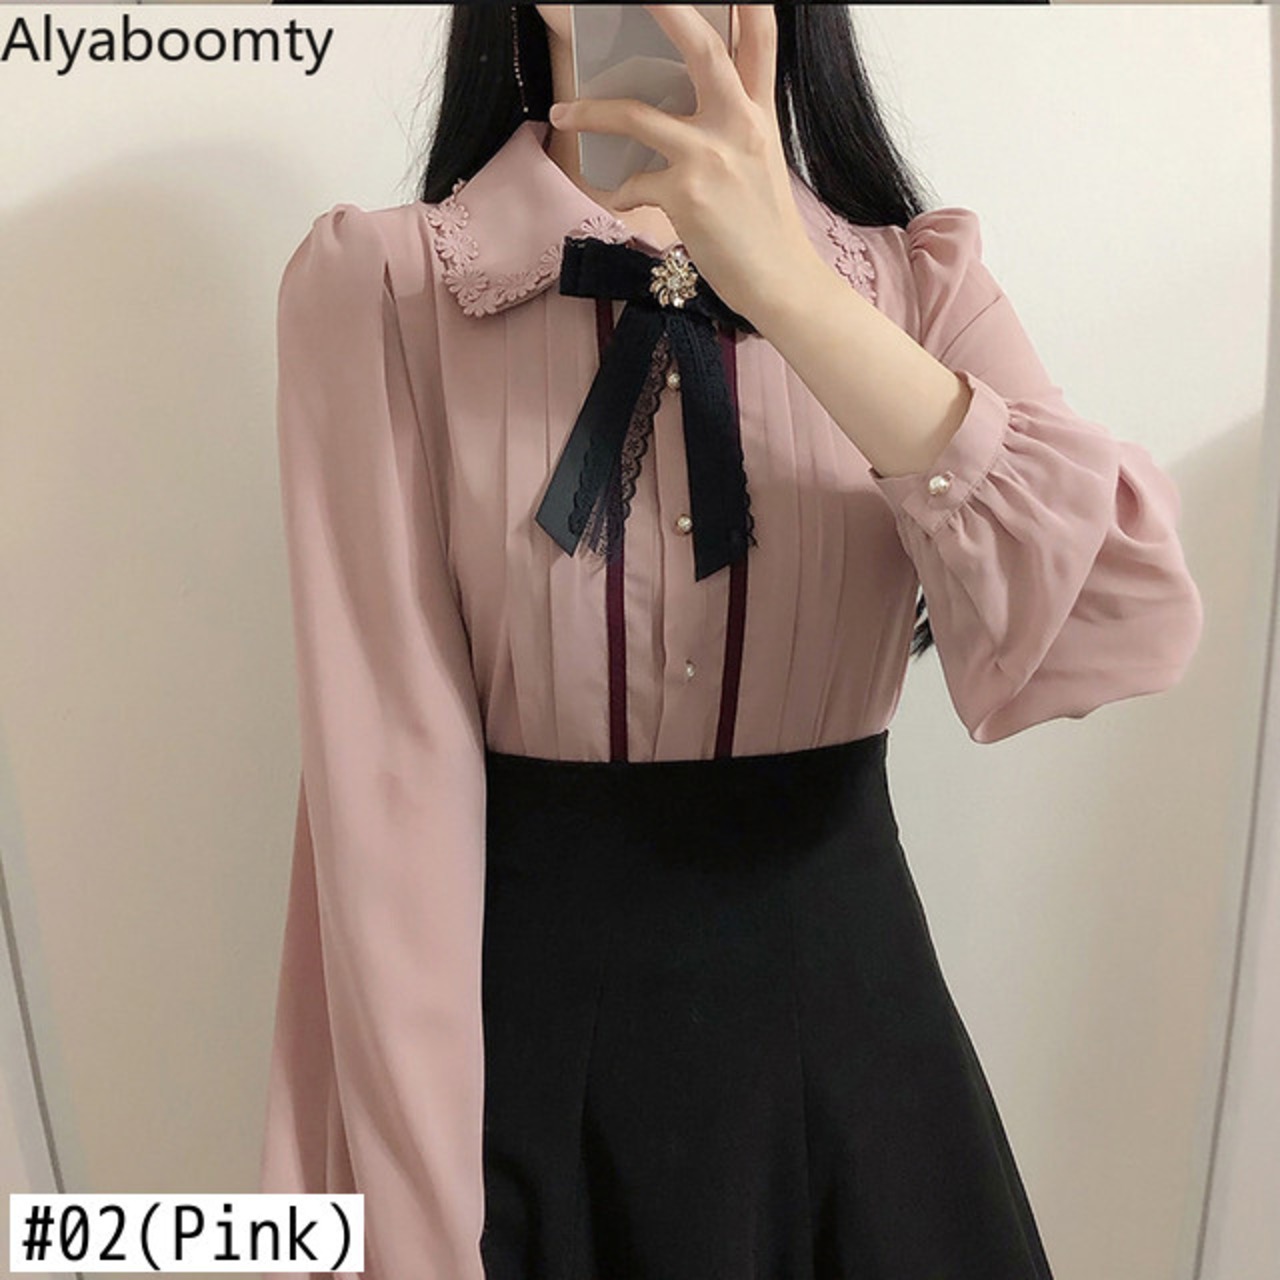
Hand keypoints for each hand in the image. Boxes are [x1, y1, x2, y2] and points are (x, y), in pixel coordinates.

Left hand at [548, 3, 820, 322]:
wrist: (780, 282)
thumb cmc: (766, 228)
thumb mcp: (760, 161)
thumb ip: (732, 126)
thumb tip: (687, 110)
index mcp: (758, 113)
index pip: (760, 40)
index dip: (747, 3)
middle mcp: (737, 125)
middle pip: (702, 49)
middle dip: (667, 10)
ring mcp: (709, 158)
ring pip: (636, 115)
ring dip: (590, 113)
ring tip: (561, 115)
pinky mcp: (685, 196)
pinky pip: (633, 184)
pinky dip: (620, 193)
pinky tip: (620, 200)